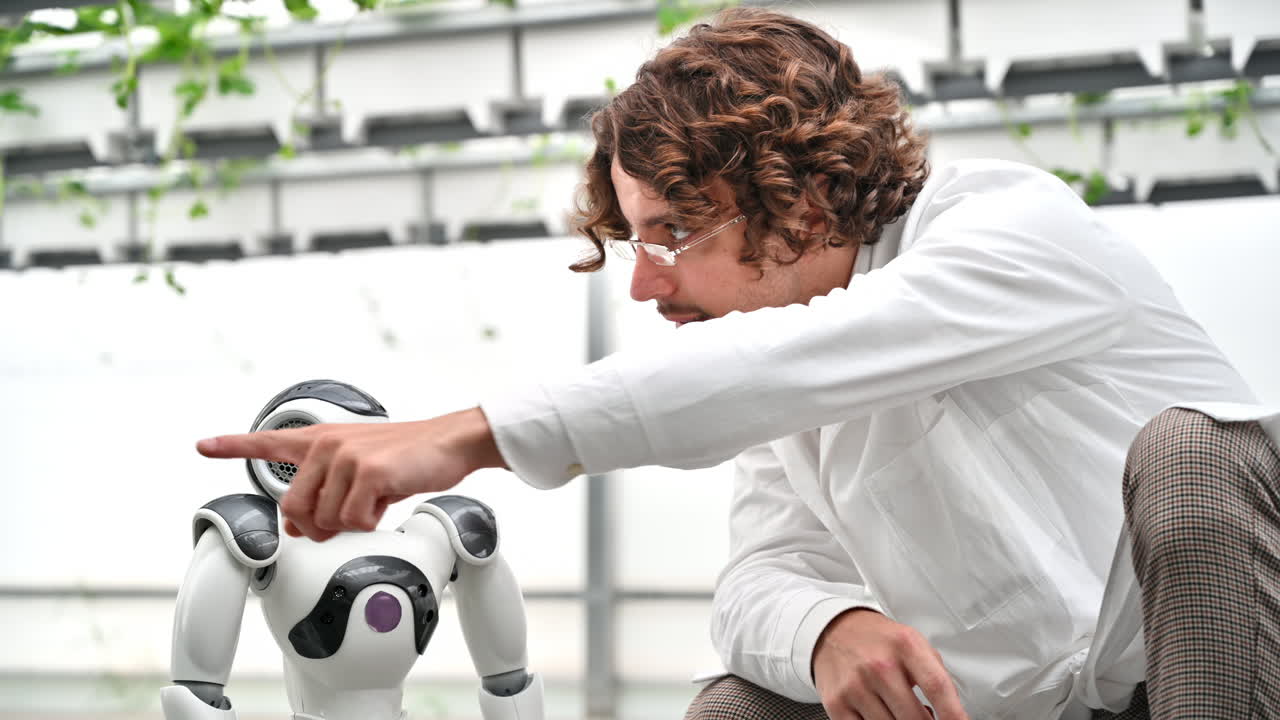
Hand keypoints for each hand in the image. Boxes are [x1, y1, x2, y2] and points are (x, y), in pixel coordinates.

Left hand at [196, 408, 505, 541]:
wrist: (446, 442)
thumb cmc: (405, 456)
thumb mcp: (359, 468)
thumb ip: (324, 491)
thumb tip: (300, 528)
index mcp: (320, 440)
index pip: (268, 441)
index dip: (233, 446)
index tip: (204, 445)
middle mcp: (326, 444)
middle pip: (295, 509)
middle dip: (319, 526)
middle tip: (347, 518)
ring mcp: (345, 456)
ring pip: (325, 520)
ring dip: (351, 524)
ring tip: (373, 502)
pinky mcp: (368, 471)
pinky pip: (353, 520)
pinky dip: (371, 523)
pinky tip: (385, 502)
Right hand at [812, 609, 968, 719]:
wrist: (833, 630)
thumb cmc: (877, 640)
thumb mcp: (913, 643)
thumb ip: (935, 674)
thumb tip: (951, 714)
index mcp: (905, 645)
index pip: (937, 687)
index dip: (954, 714)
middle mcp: (879, 666)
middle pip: (916, 718)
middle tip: (925, 717)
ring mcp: (856, 686)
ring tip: (900, 712)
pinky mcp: (837, 704)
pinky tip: (881, 716)